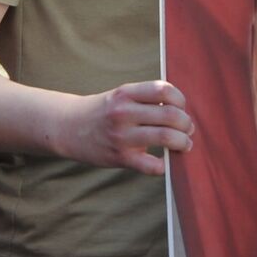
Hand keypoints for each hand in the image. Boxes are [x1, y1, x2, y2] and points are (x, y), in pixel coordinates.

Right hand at [59, 80, 192, 175]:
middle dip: (186, 123)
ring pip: (166, 137)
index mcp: (127, 93)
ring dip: (182, 142)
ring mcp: (121, 136)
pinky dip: (163, 166)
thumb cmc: (105, 111)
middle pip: (171, 115)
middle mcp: (124, 113)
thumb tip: (183, 111)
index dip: (180, 100)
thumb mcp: (123, 95)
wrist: (68, 128)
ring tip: (185, 144)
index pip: (164, 90)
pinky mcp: (119, 157)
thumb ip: (149, 99)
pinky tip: (165, 163)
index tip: (181, 108)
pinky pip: (150, 165)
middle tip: (188, 129)